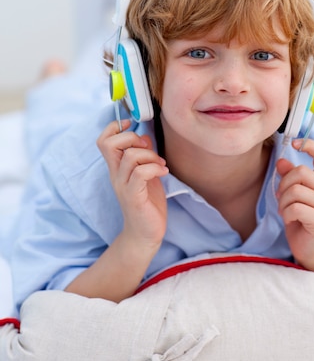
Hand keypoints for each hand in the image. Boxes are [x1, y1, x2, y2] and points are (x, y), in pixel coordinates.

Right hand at [97, 119, 167, 249]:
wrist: (146, 234)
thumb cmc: (147, 203)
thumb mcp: (146, 174)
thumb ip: (143, 156)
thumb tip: (144, 136)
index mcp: (117, 167)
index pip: (103, 140)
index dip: (115, 127)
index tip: (132, 126)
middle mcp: (116, 175)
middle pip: (109, 144)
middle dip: (131, 138)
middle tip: (147, 148)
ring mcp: (123, 186)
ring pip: (129, 157)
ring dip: (149, 155)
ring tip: (160, 164)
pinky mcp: (133, 197)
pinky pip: (140, 173)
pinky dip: (154, 168)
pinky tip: (163, 172)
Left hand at [276, 138, 313, 272]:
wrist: (308, 248)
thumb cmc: (299, 219)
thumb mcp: (292, 195)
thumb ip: (289, 177)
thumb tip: (281, 161)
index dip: (310, 145)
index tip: (295, 144)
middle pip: (301, 172)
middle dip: (284, 183)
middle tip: (281, 197)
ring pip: (296, 190)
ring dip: (283, 201)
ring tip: (285, 210)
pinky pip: (295, 207)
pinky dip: (286, 213)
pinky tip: (289, 219)